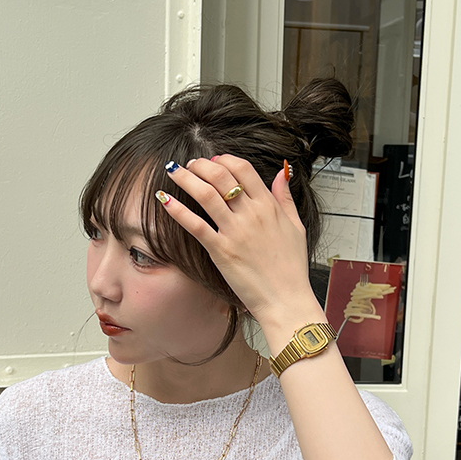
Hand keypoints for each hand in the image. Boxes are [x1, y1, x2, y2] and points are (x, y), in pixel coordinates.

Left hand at [158, 156, 320, 328]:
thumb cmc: (291, 268)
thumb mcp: (296, 226)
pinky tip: (164, 199)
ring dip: (186, 178)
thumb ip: (285, 197)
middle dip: (201, 165)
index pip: (243, 169)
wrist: (286, 299)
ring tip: (173, 172)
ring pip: (206, 194)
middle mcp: (251, 214)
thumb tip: (282, 172)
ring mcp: (235, 232)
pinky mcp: (221, 252)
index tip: (213, 160)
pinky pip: (196, 225)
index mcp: (269, 206)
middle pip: (221, 176)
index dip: (224, 160)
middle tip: (189, 164)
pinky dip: (177, 210)